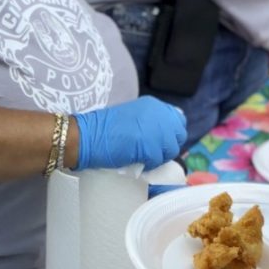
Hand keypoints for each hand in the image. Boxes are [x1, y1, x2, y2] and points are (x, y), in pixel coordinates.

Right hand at [72, 97, 186, 170]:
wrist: (89, 136)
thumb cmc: (106, 128)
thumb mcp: (135, 117)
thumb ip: (152, 123)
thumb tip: (166, 136)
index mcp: (155, 105)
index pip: (178, 120)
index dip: (171, 133)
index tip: (160, 141)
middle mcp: (160, 114)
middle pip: (179, 135)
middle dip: (167, 145)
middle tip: (152, 151)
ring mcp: (157, 130)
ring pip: (170, 150)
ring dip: (158, 156)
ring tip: (141, 156)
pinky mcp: (151, 147)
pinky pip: (158, 160)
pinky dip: (149, 164)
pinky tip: (136, 160)